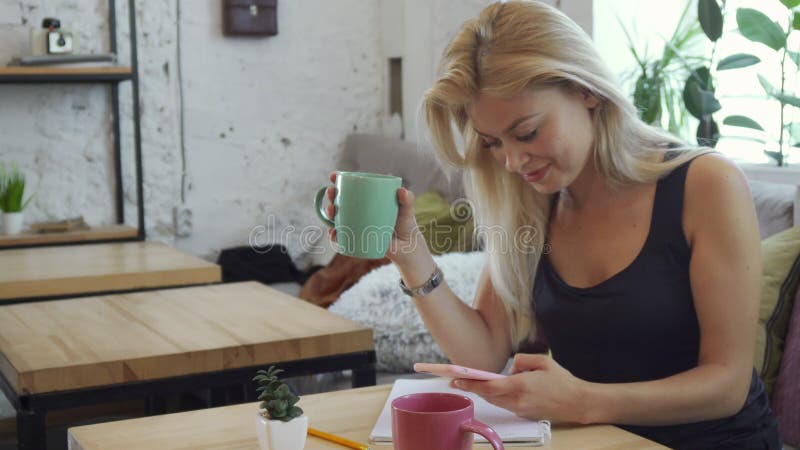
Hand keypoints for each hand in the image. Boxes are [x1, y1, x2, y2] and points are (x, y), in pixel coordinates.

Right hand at [323, 171, 426, 264]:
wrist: (407, 248)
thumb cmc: (406, 225)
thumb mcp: (407, 211)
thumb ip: (408, 201)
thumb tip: (402, 191)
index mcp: (368, 199)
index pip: (351, 187)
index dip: (338, 181)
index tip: (333, 176)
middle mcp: (359, 211)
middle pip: (340, 201)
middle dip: (331, 196)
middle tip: (332, 193)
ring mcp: (356, 225)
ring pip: (337, 218)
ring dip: (329, 213)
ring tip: (332, 211)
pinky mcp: (357, 240)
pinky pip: (342, 237)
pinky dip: (335, 235)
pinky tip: (333, 233)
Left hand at [449, 354, 588, 423]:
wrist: (578, 402)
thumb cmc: (562, 380)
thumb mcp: (543, 361)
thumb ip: (523, 360)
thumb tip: (511, 368)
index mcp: (521, 385)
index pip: (489, 386)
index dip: (471, 384)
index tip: (457, 380)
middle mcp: (518, 400)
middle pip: (489, 395)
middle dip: (472, 388)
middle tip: (457, 381)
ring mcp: (521, 409)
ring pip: (496, 401)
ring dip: (485, 393)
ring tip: (473, 383)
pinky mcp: (525, 414)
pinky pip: (506, 404)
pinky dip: (498, 397)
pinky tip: (496, 389)